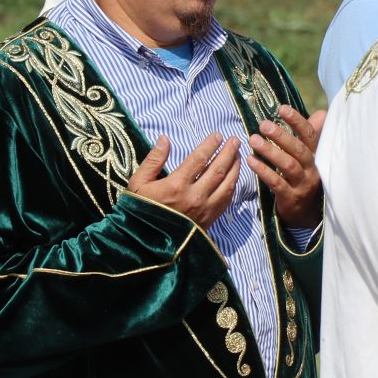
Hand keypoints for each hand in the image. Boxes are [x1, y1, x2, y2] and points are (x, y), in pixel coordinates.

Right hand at [125, 134, 241, 230]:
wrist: (145, 242)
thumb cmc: (140, 209)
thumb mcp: (139, 182)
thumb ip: (153, 160)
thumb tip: (165, 139)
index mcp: (176, 185)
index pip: (199, 159)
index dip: (210, 145)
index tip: (219, 134)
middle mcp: (194, 196)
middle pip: (218, 170)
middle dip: (229, 153)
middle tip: (236, 140)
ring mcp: (204, 210)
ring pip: (227, 185)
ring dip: (235, 168)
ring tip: (239, 155)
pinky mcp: (209, 220)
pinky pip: (226, 200)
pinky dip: (233, 186)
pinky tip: (234, 178)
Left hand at [247, 105, 326, 231]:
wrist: (307, 214)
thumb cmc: (305, 178)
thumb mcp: (310, 157)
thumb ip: (313, 135)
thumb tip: (322, 113)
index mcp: (315, 156)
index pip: (309, 135)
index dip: (297, 121)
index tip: (282, 108)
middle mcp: (312, 169)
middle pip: (298, 150)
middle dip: (281, 136)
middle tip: (263, 125)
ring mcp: (302, 185)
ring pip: (288, 166)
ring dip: (270, 152)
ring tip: (252, 140)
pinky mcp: (291, 198)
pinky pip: (277, 183)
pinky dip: (263, 171)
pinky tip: (250, 161)